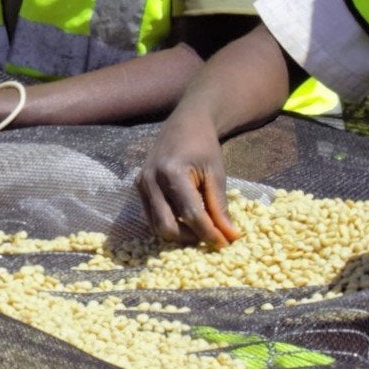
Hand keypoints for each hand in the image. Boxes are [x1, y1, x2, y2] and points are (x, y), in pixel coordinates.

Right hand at [137, 115, 241, 249]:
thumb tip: (230, 237)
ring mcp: (141, 184)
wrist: (185, 124)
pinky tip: (186, 219)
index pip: (190, 214)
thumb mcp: (216, 174)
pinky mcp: (138, 187)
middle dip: (190, 238)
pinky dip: (170, 223)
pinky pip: (152, 216)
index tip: (225, 244)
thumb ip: (220, 207)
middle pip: (167, 227)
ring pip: (156, 226)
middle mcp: (151, 180)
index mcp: (172, 173)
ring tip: (200, 228)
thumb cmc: (203, 146)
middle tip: (211, 236)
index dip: (209, 233)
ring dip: (179, 234)